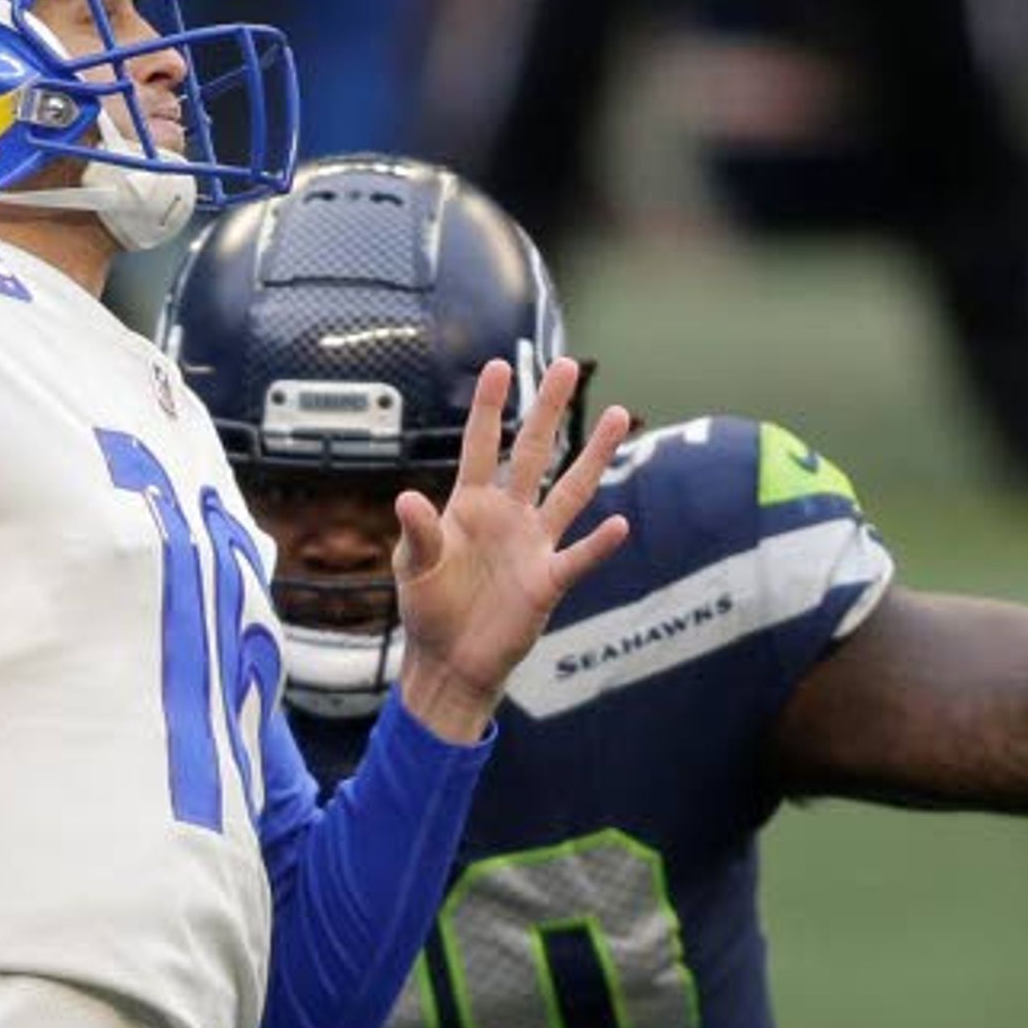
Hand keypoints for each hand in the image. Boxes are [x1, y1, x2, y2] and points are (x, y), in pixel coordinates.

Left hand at [390, 361, 633, 740]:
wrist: (450, 661)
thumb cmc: (428, 608)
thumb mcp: (414, 568)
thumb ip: (417, 533)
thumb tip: (408, 497)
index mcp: (469, 505)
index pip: (480, 446)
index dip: (488, 408)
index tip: (498, 366)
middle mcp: (507, 515)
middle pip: (532, 453)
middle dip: (547, 410)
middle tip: (566, 367)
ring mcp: (533, 545)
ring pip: (570, 492)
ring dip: (593, 456)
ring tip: (616, 415)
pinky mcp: (548, 581)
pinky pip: (578, 557)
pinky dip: (598, 545)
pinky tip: (619, 525)